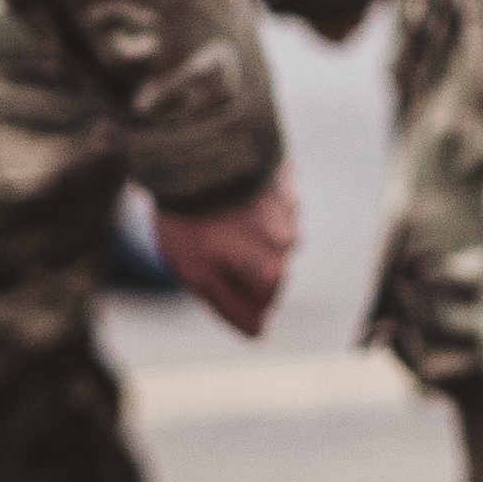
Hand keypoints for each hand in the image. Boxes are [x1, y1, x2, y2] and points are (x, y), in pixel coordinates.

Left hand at [151, 176, 300, 338]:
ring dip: (247, 229)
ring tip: (214, 210)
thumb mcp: (197, 273)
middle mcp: (290, 240)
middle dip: (242, 262)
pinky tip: (226, 191)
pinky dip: (251, 201)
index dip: (230, 290)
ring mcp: (291, 207)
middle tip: (206, 239)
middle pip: (269, 269)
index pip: (262, 304)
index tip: (207, 268)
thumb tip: (259, 333)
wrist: (196, 148)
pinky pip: (269, 202)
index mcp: (271, 270)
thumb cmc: (192, 217)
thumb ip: (230, 307)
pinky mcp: (284, 177)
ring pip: (269, 235)